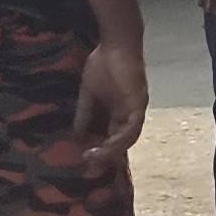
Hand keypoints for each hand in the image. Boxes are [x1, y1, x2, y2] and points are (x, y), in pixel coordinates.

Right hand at [71, 42, 148, 171]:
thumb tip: (76, 133)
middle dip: (106, 157)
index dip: (99, 151)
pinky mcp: (139, 104)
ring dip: (112, 150)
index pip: (110, 137)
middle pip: (120, 142)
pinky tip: (109, 145)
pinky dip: (122, 137)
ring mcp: (136, 110)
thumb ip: (84, 113)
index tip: (84, 162)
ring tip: (95, 158)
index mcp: (117, 113)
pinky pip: (133, 126)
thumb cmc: (102, 64)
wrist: (115, 45)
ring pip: (128, 138)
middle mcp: (129, 115)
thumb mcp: (88, 93)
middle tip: (91, 170)